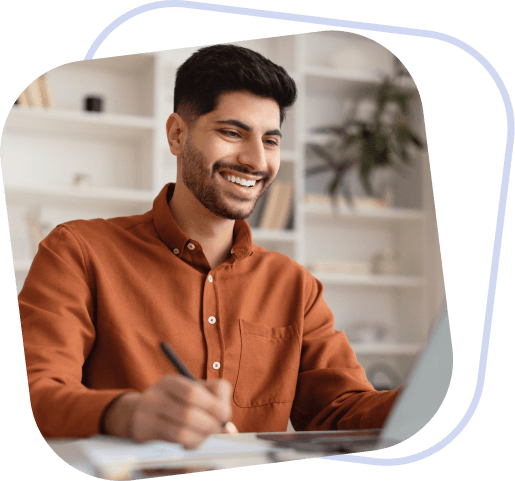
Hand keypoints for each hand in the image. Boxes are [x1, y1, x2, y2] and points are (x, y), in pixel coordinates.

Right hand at [102, 374, 233, 448]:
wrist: (138, 413)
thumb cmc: (175, 403)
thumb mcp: (193, 392)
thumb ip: (214, 402)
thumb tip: (228, 427)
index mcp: (170, 382)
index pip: (194, 393)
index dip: (215, 406)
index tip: (225, 415)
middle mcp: (156, 396)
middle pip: (188, 413)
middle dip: (210, 425)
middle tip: (217, 429)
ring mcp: (147, 416)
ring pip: (181, 432)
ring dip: (201, 437)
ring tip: (205, 436)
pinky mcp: (143, 433)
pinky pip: (172, 444)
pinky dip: (189, 444)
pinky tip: (192, 442)